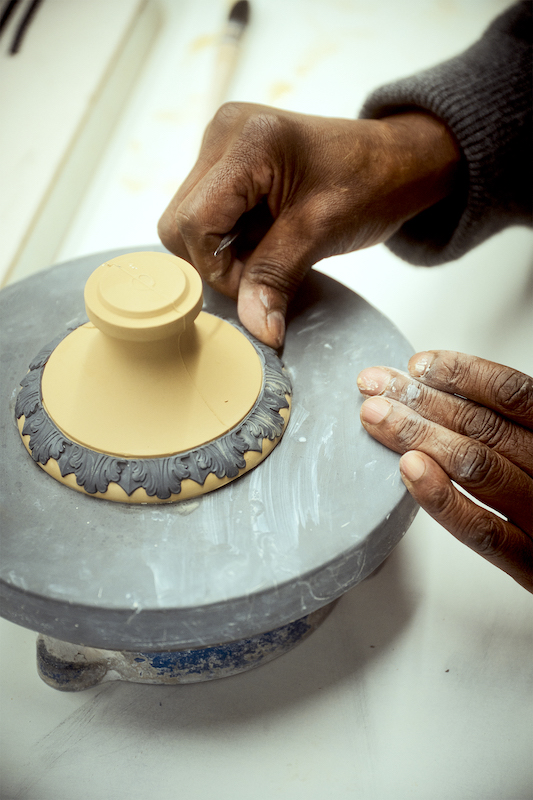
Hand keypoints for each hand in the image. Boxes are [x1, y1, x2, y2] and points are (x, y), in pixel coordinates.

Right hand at [158, 103, 459, 346]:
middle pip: (179, 223)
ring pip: (187, 223)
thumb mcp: (321, 233)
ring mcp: (221, 145)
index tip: (256, 285)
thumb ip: (276, 279)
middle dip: (214, 262)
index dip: (218, 268)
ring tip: (266, 251)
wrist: (396, 161)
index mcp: (247, 140)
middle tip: (260, 271)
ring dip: (221, 253)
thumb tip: (256, 330)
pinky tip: (261, 239)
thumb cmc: (371, 182)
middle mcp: (223, 133)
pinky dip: (228, 241)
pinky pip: (205, 215)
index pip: (194, 223)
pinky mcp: (226, 162)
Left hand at [357, 351, 532, 591]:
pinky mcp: (530, 566)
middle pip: (483, 425)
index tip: (416, 365)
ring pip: (476, 467)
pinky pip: (484, 530)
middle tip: (375, 386)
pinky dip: (443, 497)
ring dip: (418, 436)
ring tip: (376, 418)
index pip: (512, 393)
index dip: (461, 374)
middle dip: (420, 400)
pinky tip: (409, 470)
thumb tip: (437, 394)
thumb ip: (506, 430)